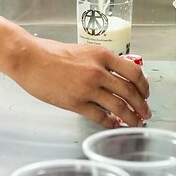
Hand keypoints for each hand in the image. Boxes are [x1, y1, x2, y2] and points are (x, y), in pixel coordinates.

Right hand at [8, 37, 150, 128]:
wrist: (29, 59)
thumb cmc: (50, 52)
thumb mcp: (81, 50)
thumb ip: (98, 62)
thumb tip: (113, 76)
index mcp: (101, 55)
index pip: (133, 72)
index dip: (144, 85)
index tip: (145, 93)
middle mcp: (98, 71)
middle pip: (130, 91)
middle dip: (141, 105)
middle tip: (146, 113)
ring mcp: (87, 88)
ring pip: (118, 106)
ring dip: (131, 117)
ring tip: (136, 123)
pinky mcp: (75, 103)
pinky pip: (99, 116)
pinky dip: (110, 122)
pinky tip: (113, 125)